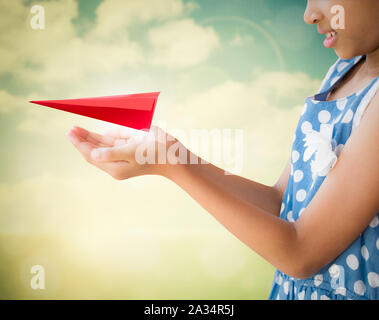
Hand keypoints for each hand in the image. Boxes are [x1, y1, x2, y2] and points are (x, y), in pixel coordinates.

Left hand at [66, 125, 181, 179]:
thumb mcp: (132, 152)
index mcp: (116, 168)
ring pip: (102, 147)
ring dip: (90, 138)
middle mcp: (117, 163)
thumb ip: (112, 153)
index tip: (71, 132)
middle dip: (83, 140)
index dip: (80, 144)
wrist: (174, 156)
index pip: (92, 156)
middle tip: (71, 129)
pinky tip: (96, 133)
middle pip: (95, 151)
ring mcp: (124, 156)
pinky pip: (113, 143)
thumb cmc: (154, 154)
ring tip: (77, 129)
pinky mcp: (130, 149)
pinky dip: (104, 137)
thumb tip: (94, 154)